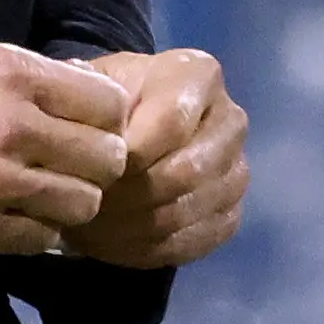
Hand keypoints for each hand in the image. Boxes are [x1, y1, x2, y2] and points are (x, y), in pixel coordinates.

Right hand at [0, 42, 128, 253]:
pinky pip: (40, 240)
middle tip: (72, 171)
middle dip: (97, 166)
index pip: (107, 102)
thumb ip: (22, 77)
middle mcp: (11, 124)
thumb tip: (81, 88)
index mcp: (10, 72)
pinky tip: (16, 221)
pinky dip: (37, 234)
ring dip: (70, 205)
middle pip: (106, 157)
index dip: (105, 120)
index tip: (89, 131)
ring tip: (44, 199)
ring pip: (82, 203)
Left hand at [65, 46, 247, 269]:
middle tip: (86, 203)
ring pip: (184, 212)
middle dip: (127, 194)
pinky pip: (191, 243)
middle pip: (185, 172)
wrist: (130, 127)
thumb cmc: (108, 104)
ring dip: (130, 227)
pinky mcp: (231, 215)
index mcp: (200, 75)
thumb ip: (91, 101)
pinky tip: (113, 240)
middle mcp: (231, 120)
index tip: (90, 167)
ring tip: (90, 225)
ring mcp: (237, 172)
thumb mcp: (92, 83)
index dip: (127, 153)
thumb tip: (92, 137)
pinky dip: (146, 248)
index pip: (172, 122)